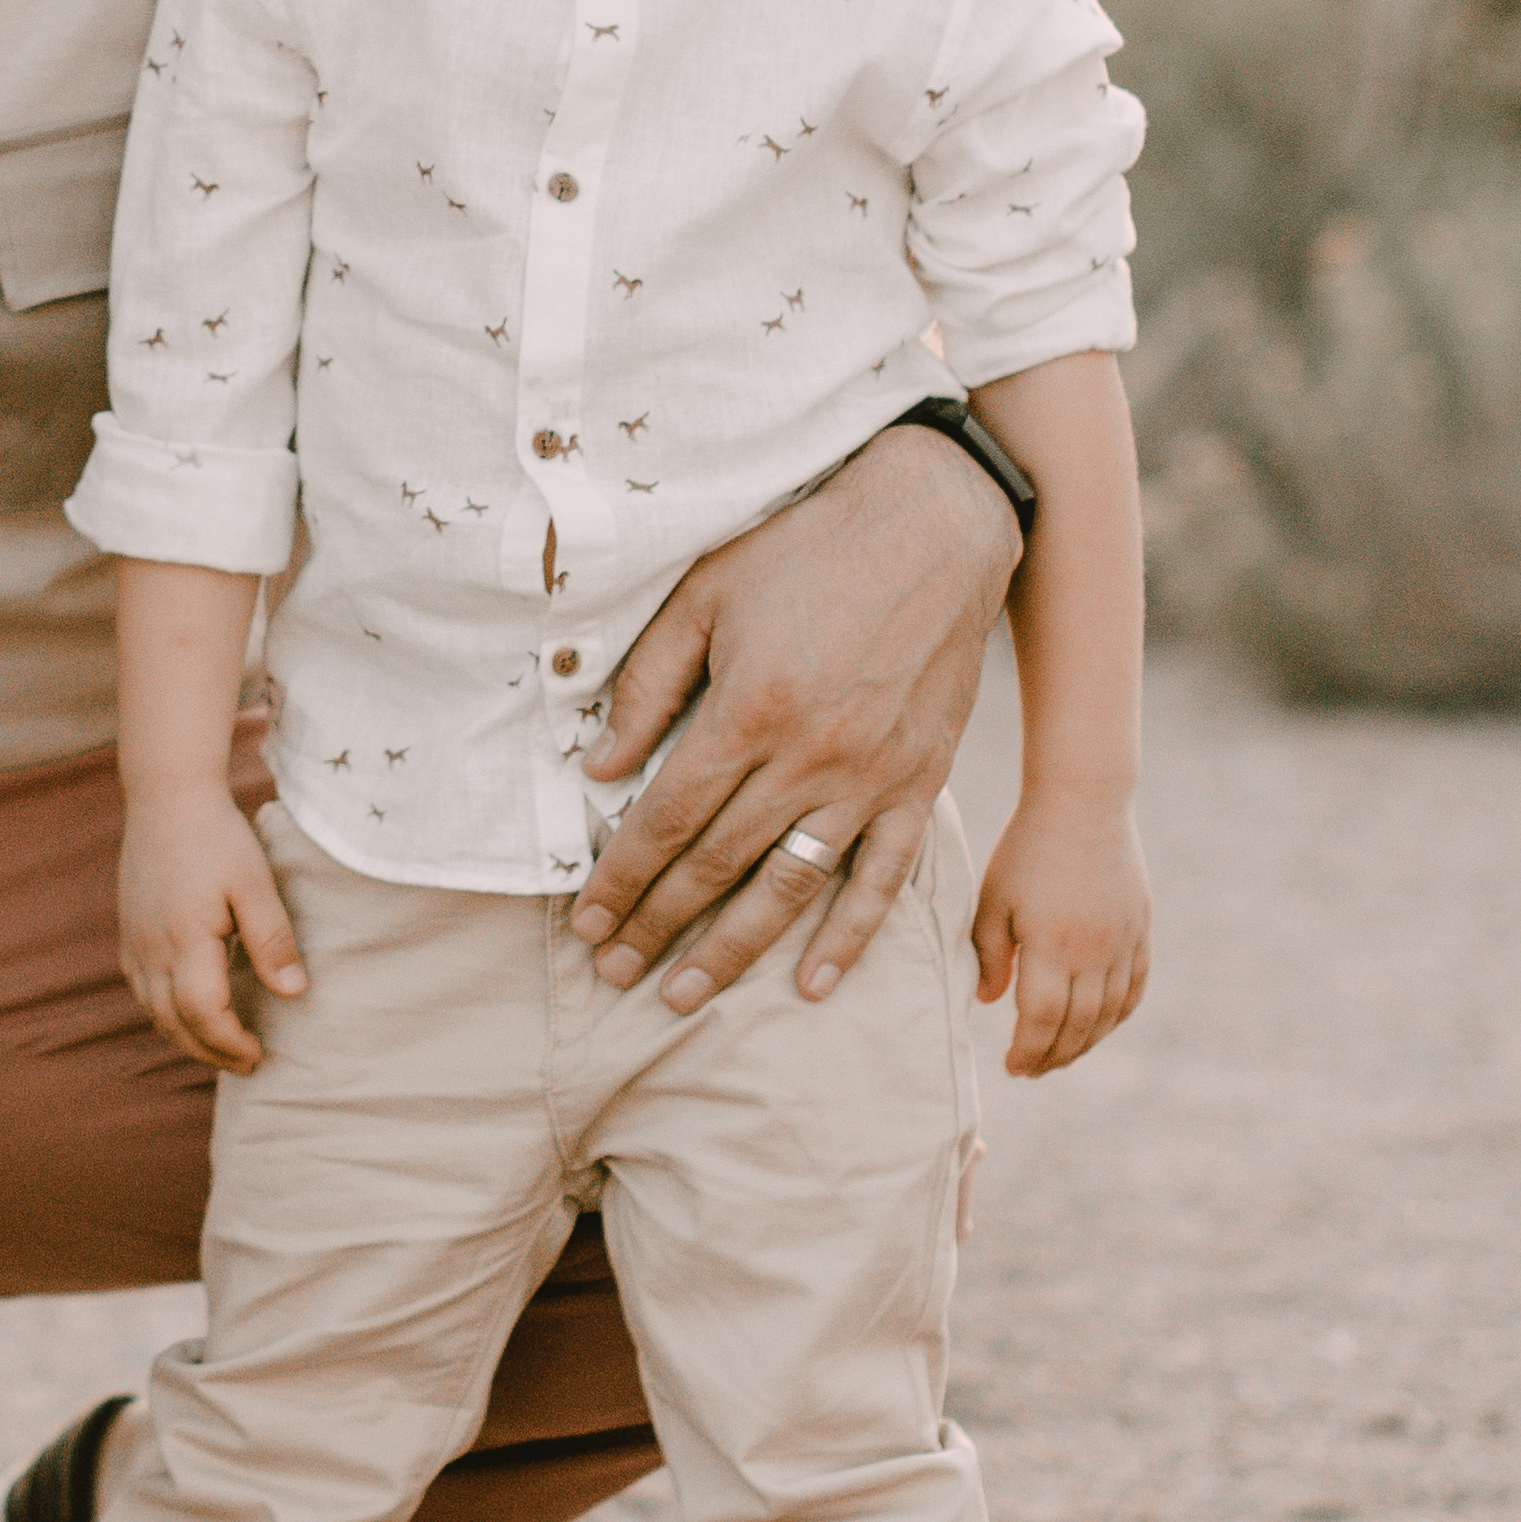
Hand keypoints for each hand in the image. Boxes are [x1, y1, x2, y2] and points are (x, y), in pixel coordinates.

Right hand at [117, 790, 306, 1074]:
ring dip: (186, 1038)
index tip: (260, 1053)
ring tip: (222, 1047)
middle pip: (173, 1023)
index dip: (230, 1043)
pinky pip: (141, 990)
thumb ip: (273, 940)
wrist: (167, 796)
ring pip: (152, 1011)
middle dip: (209, 1051)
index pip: (202, 1013)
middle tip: (247, 1063)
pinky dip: (165, 1014)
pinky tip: (187, 1013)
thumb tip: (293, 993)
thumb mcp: (256, 883)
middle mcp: (151, 948)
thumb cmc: (216, 836)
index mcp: (185, 938)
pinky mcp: (129, 932)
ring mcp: (135, 942)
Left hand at [575, 425, 1018, 1006]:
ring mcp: (871, 777)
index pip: (666, 819)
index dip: (619, 878)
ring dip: (734, 950)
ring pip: (791, 886)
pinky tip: (813, 983)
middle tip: (611, 972)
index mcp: (749, 708)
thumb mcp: (706, 592)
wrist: (935, 526)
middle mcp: (810, 756)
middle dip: (657, 925)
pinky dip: (850, 936)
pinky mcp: (920, 782)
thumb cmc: (806, 547)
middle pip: (717, 864)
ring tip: (683, 996)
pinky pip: (885, 877)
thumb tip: (600, 768)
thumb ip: (649, 682)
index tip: (585, 922)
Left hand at [974, 794, 1150, 1076]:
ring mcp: (1124, 942)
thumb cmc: (1026, 849)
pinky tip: (1099, 1025)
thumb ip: (990, 955)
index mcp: (1053, 946)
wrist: (1084, 803)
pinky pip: (1135, 987)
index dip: (1029, 1051)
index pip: (1043, 1021)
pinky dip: (1117, 1014)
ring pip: (1110, 1014)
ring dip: (1086, 1043)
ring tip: (1060, 1055)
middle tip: (1032, 1069)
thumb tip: (991, 1003)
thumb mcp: (993, 900)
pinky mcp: (1141, 930)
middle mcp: (1095, 952)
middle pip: (1079, 1026)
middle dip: (1054, 1056)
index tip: (1013, 1067)